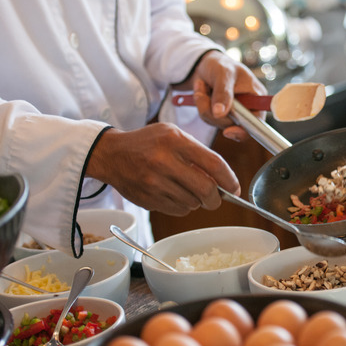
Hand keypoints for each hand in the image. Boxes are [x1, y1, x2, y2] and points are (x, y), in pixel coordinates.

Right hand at [86, 123, 239, 214]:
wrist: (111, 155)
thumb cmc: (147, 143)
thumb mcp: (173, 135)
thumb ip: (197, 152)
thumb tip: (222, 178)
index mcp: (175, 141)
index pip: (214, 164)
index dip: (230, 179)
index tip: (234, 188)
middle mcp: (164, 162)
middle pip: (206, 190)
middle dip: (216, 198)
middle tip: (216, 198)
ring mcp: (155, 183)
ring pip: (193, 203)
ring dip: (197, 200)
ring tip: (186, 189)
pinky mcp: (148, 199)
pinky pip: (178, 210)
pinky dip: (183, 206)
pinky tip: (174, 194)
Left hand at [174, 50, 266, 141]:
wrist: (206, 64)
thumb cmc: (220, 64)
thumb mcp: (223, 73)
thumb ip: (223, 93)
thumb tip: (219, 114)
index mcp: (255, 97)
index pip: (256, 121)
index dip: (243, 130)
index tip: (228, 131)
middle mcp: (247, 108)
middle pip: (233, 125)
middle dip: (213, 111)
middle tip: (202, 92)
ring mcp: (233, 113)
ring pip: (217, 122)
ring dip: (204, 106)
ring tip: (201, 87)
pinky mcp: (220, 115)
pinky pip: (209, 119)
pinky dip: (201, 106)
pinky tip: (201, 92)